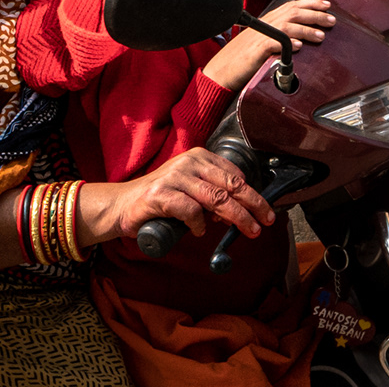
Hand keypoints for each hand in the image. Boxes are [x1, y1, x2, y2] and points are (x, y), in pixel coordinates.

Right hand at [107, 148, 275, 241]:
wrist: (122, 204)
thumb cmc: (161, 199)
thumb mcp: (192, 189)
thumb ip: (213, 195)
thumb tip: (240, 211)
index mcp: (199, 157)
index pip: (235, 174)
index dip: (253, 194)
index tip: (264, 210)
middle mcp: (189, 163)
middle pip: (230, 186)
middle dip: (252, 205)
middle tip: (265, 221)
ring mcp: (174, 177)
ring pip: (216, 198)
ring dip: (236, 217)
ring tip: (248, 230)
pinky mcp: (160, 194)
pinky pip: (190, 210)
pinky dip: (199, 224)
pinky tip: (199, 231)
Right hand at [201, 0, 336, 92]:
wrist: (223, 69)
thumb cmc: (246, 55)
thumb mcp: (266, 38)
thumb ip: (282, 33)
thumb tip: (304, 34)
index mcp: (271, 18)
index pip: (293, 5)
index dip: (311, 3)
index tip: (328, 5)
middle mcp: (267, 23)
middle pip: (294, 13)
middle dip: (315, 15)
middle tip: (332, 21)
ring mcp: (261, 35)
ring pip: (287, 26)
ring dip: (306, 30)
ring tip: (321, 36)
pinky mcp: (256, 50)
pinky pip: (273, 43)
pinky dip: (287, 43)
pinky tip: (298, 46)